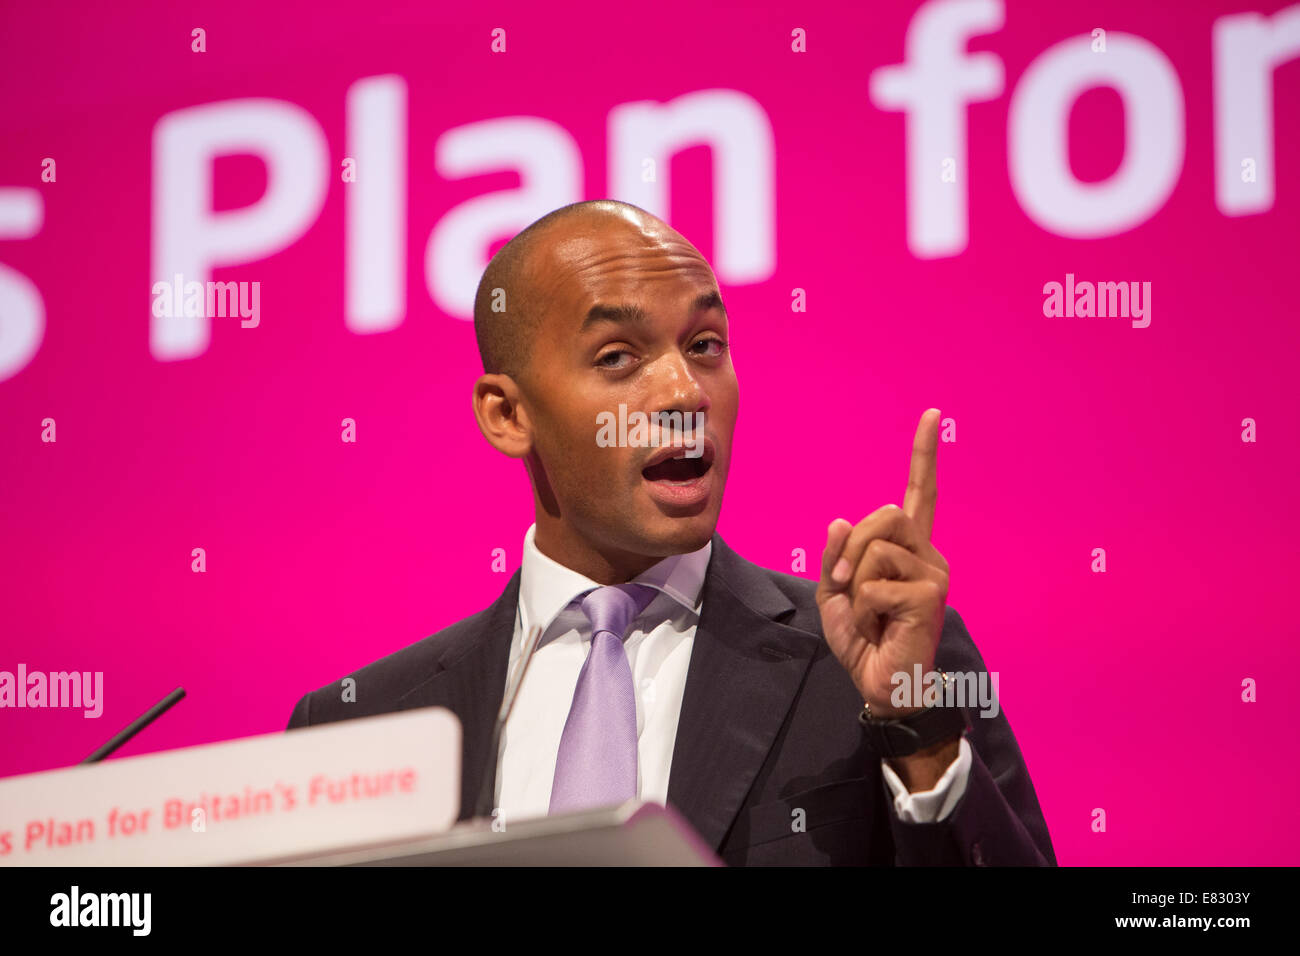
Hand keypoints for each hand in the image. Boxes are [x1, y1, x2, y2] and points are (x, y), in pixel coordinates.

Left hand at [816, 409, 949, 719]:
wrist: (880, 686)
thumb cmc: (863, 641)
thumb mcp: (836, 593)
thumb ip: (836, 556)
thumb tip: (840, 520)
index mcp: (908, 550)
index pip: (918, 494)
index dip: (923, 455)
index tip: (930, 415)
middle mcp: (928, 555)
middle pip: (883, 515)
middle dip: (852, 547)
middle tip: (847, 586)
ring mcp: (934, 573)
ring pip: (876, 547)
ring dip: (856, 581)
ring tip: (869, 612)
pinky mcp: (931, 595)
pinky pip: (876, 581)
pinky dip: (864, 606)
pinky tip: (881, 626)